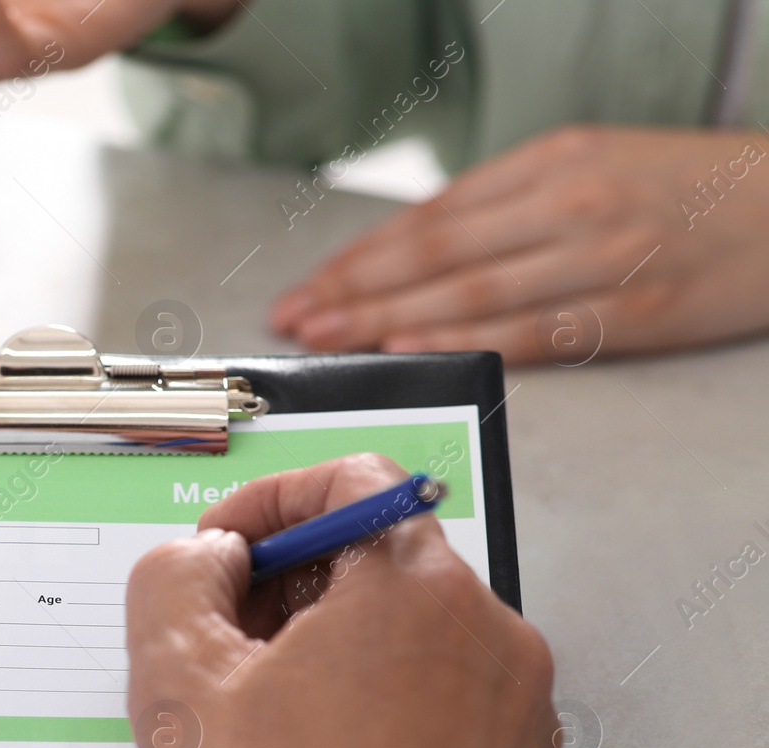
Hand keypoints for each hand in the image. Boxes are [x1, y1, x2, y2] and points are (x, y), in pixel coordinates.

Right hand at [126, 454, 554, 747]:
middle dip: (293, 584)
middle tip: (225, 641)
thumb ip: (175, 572)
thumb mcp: (172, 677)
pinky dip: (381, 705)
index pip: (350, 482)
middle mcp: (493, 640)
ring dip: (334, 648)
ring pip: (413, 635)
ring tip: (264, 719)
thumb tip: (210, 558)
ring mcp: (519, 716)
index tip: (223, 554)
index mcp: (418, 593)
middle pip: (382, 559)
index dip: (265, 505)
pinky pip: (445, 702)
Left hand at [271, 125, 768, 362]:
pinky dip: (463, 339)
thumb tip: (418, 251)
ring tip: (329, 340)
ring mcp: (601, 257)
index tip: (308, 289)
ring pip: (470, 292)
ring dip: (386, 320)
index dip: (359, 258)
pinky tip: (408, 348)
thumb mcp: (595, 165)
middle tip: (295, 322)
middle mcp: (569, 202)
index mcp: (553, 161)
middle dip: (352, 291)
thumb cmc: (690, 190)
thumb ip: (510, 205)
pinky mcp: (633, 312)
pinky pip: (531, 330)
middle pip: (435, 254)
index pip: (430, 218)